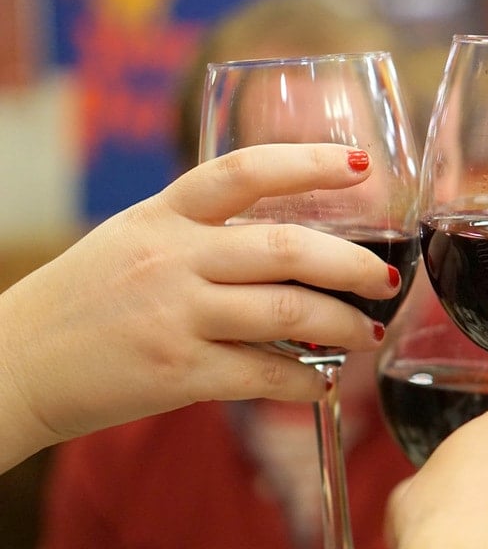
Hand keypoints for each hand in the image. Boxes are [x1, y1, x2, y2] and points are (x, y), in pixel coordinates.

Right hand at [0, 144, 399, 460]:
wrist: (15, 362)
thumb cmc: (85, 299)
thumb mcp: (135, 239)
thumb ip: (201, 233)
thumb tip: (287, 246)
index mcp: (164, 215)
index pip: (245, 171)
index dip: (309, 163)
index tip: (360, 165)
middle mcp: (174, 258)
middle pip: (287, 249)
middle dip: (353, 265)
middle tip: (388, 280)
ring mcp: (176, 316)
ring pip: (288, 314)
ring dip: (343, 325)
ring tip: (366, 334)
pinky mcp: (177, 373)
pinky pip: (263, 376)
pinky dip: (305, 383)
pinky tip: (321, 385)